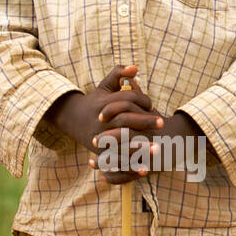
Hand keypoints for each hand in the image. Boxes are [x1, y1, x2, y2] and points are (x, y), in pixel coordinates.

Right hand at [45, 65, 164, 186]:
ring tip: (157, 148)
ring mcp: (99, 137)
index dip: (142, 100)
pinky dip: (130, 165)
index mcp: (104, 103)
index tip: (152, 104)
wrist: (73, 119)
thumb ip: (118, 74)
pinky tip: (146, 168)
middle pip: (125, 119)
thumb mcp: (104, 85)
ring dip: (140, 147)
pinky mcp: (100, 152)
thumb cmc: (95, 101)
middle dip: (144, 122)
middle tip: (162, 124)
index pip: (126, 100)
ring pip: (121, 142)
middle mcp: (101, 120)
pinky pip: (116, 159)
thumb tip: (135, 67)